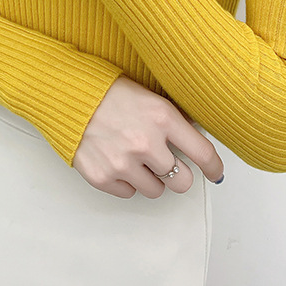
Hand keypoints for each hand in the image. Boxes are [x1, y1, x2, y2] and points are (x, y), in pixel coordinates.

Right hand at [73, 76, 224, 198]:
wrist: (70, 96)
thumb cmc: (108, 92)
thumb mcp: (150, 96)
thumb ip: (174, 118)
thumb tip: (196, 135)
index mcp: (162, 118)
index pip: (202, 153)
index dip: (214, 167)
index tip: (216, 172)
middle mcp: (146, 143)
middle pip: (183, 181)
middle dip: (179, 174)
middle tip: (169, 164)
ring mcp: (124, 163)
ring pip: (157, 191)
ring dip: (152, 178)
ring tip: (138, 158)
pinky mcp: (104, 177)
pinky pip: (129, 192)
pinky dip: (128, 181)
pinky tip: (120, 161)